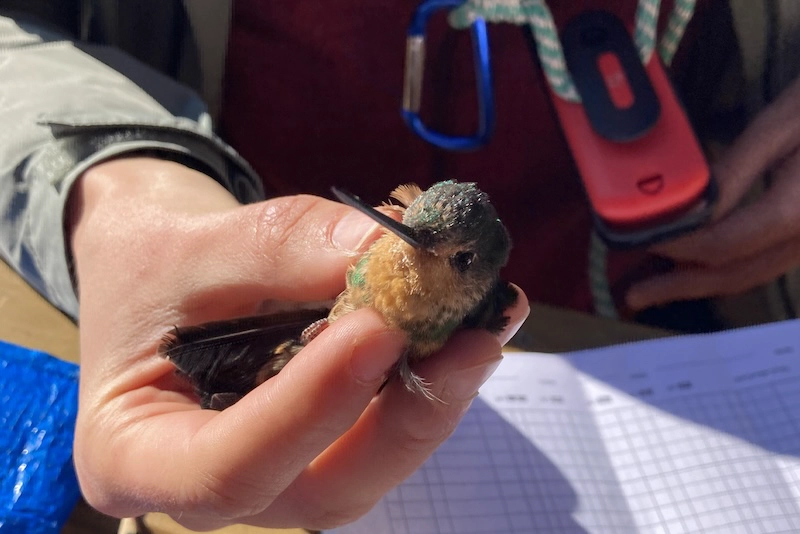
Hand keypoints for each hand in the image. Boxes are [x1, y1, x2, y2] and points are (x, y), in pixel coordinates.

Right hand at [68, 157, 528, 529]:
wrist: (160, 272)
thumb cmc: (149, 268)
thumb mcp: (189, 246)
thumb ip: (282, 249)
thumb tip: (390, 250)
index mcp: (140, 457)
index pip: (227, 469)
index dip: (310, 409)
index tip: (376, 330)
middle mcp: (217, 488)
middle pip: (325, 487)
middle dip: (405, 415)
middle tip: (468, 339)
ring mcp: (282, 471)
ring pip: (372, 462)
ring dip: (436, 392)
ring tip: (484, 317)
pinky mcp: (329, 441)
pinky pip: (387, 423)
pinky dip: (432, 372)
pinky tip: (470, 319)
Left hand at [627, 76, 799, 310]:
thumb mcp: (780, 125)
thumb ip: (733, 172)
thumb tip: (686, 209)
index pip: (724, 244)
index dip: (678, 247)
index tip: (641, 241)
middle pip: (737, 274)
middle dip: (682, 286)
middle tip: (635, 295)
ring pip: (753, 275)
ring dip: (702, 284)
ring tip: (659, 288)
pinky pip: (767, 263)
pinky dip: (728, 269)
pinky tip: (700, 266)